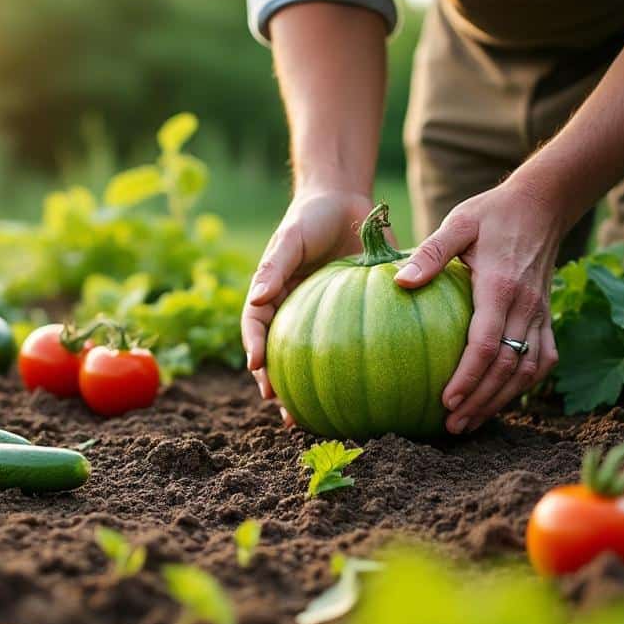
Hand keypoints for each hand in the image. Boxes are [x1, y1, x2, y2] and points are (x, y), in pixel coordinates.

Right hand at [242, 191, 375, 413]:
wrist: (346, 202)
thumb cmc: (310, 217)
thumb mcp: (289, 237)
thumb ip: (274, 266)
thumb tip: (256, 299)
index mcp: (271, 296)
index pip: (256, 328)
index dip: (255, 350)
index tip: (260, 370)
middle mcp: (292, 312)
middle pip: (281, 356)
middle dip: (279, 388)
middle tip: (286, 414)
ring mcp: (321, 318)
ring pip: (312, 360)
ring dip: (310, 392)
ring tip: (315, 420)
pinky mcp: (351, 317)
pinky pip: (350, 346)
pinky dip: (353, 369)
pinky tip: (368, 393)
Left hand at [393, 178, 563, 433]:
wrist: (542, 205)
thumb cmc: (491, 214)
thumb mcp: (458, 224)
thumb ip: (431, 253)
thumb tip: (400, 282)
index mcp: (500, 287)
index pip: (486, 344)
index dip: (467, 377)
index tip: (446, 400)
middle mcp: (526, 307)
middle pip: (508, 367)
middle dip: (481, 401)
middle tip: (453, 425)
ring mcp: (540, 314)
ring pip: (528, 370)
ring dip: (502, 400)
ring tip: (471, 421)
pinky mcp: (547, 317)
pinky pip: (543, 359)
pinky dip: (525, 384)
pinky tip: (501, 400)